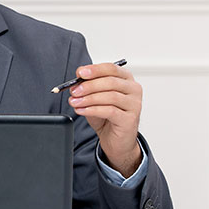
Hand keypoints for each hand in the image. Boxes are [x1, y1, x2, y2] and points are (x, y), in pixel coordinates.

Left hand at [67, 62, 142, 176]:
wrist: (116, 139)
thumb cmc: (106, 116)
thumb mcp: (94, 98)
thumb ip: (87, 87)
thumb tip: (76, 81)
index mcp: (125, 79)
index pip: (111, 68)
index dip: (94, 70)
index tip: (80, 73)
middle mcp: (133, 89)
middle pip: (110, 82)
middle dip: (89, 85)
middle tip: (74, 91)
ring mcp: (134, 104)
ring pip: (110, 96)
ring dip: (89, 98)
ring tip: (75, 102)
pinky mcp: (130, 119)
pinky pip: (110, 111)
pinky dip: (92, 109)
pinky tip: (82, 110)